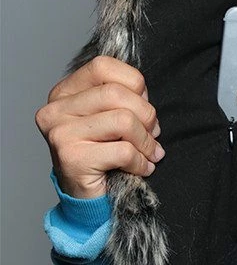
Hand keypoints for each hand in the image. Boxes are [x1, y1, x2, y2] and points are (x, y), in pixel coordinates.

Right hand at [34, 55, 163, 198]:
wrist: (85, 199)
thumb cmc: (102, 153)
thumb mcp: (108, 116)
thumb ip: (120, 95)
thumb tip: (144, 93)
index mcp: (64, 92)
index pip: (103, 66)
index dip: (133, 82)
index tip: (142, 103)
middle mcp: (56, 110)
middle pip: (116, 93)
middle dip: (146, 114)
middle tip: (153, 133)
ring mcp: (60, 134)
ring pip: (123, 121)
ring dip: (146, 140)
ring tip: (149, 152)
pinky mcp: (72, 159)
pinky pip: (123, 151)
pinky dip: (141, 161)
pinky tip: (142, 168)